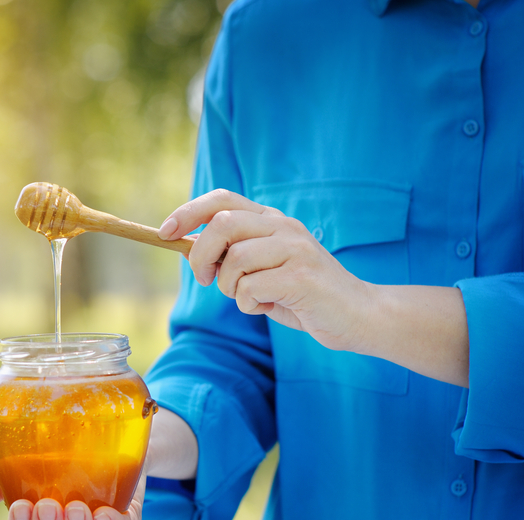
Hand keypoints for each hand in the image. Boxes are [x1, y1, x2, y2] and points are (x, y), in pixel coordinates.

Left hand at [159, 189, 373, 351]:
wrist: (358, 316)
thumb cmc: (303, 296)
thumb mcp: (264, 270)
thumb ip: (234, 256)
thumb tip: (188, 249)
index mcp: (272, 221)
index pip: (222, 199)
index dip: (188, 212)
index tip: (165, 232)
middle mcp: (283, 227)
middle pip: (222, 224)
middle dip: (201, 255)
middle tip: (204, 279)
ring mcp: (295, 249)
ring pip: (234, 260)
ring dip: (230, 287)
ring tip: (250, 298)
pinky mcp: (301, 276)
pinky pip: (251, 288)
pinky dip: (250, 305)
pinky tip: (269, 307)